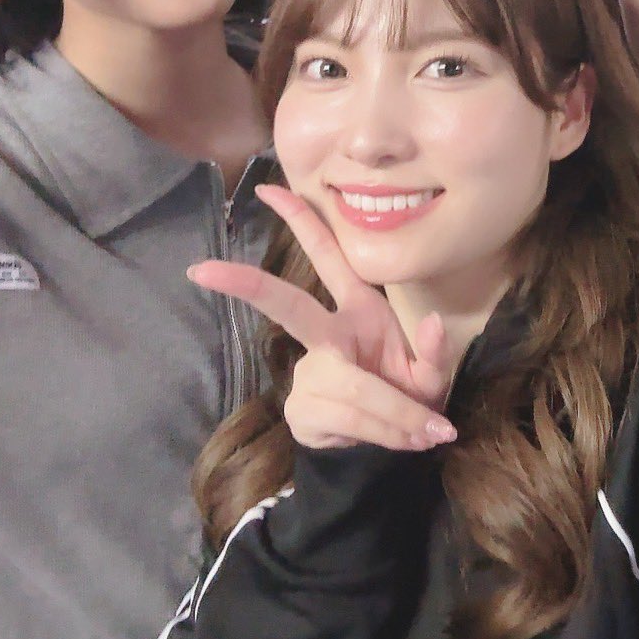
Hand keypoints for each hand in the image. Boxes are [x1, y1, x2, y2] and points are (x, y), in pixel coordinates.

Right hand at [188, 184, 457, 451]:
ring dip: (398, 415)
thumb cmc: (409, 394)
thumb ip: (435, 351)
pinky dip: (386, 432)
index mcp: (357, 310)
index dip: (300, 221)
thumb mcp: (431, 373)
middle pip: (288, 305)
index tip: (266, 190)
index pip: (327, 257)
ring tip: (426, 433)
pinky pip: (351, 418)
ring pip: (355, 388)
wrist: (392, 447)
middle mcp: (328, 335)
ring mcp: (311, 373)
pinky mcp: (303, 409)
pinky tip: (400, 442)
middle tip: (203, 270)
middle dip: (249, 285)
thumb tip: (430, 321)